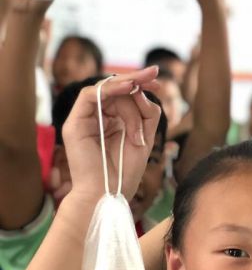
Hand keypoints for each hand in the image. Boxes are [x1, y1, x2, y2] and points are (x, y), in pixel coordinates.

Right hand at [62, 68, 161, 202]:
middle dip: (137, 82)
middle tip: (154, 74)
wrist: (108, 195)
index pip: (123, 97)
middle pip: (116, 92)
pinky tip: (128, 88)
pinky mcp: (74, 124)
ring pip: (107, 93)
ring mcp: (84, 120)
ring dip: (129, 102)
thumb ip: (146, 116)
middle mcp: (96, 119)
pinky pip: (89, 96)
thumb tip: (142, 92)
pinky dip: (109, 89)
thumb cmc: (126, 173)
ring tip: (140, 119)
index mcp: (111, 124)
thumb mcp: (145, 140)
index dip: (139, 86)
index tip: (158, 82)